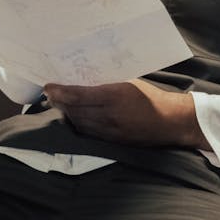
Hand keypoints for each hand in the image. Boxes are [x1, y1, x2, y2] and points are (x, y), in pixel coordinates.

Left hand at [44, 79, 209, 148]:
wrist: (170, 121)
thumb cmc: (151, 96)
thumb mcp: (130, 82)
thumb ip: (108, 82)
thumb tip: (85, 78)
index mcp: (114, 95)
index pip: (79, 95)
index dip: (60, 92)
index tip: (48, 86)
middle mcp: (109, 115)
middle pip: (75, 110)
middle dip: (60, 102)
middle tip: (50, 93)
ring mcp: (110, 130)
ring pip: (79, 123)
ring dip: (67, 113)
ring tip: (59, 103)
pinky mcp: (112, 140)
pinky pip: (88, 132)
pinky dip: (78, 123)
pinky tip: (74, 116)